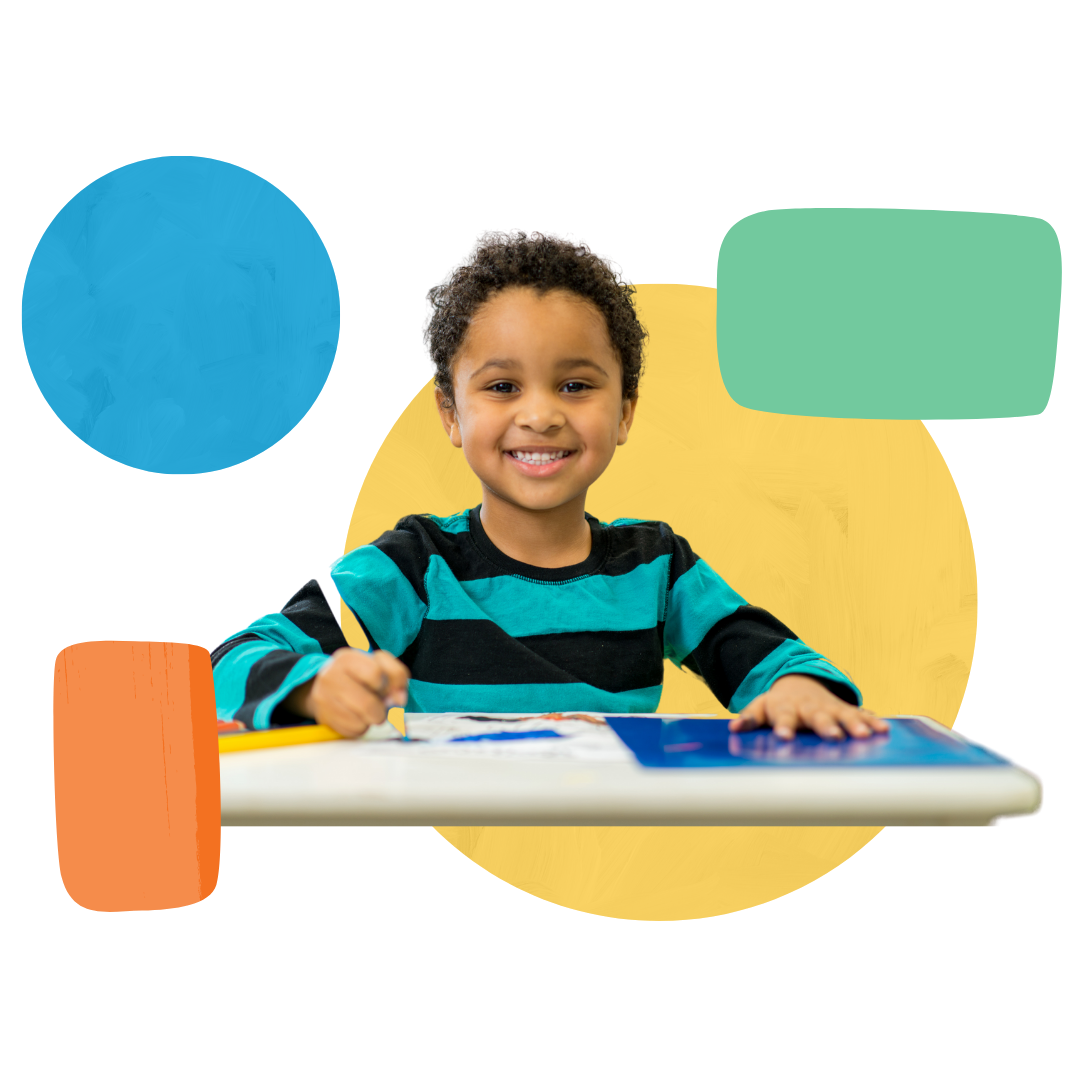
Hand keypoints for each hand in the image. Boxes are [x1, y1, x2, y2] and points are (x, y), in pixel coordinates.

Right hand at [309, 647, 410, 738]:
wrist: (331, 687)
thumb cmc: (360, 676)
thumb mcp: (380, 665)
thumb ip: (397, 675)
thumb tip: (399, 699)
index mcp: (347, 658)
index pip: (375, 674)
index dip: (386, 685)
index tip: (384, 688)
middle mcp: (331, 676)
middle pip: (367, 704)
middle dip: (381, 710)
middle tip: (380, 707)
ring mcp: (324, 698)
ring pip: (360, 721)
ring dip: (372, 719)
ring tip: (368, 711)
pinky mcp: (324, 717)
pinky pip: (352, 730)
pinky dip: (361, 727)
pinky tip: (357, 717)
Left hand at [727, 674, 889, 740]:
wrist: (799, 682)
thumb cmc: (778, 703)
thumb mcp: (761, 706)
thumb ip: (749, 718)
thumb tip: (733, 728)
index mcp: (787, 708)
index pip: (784, 717)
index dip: (784, 727)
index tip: (784, 737)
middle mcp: (810, 708)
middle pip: (818, 717)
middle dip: (826, 727)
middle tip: (834, 737)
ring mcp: (829, 708)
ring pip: (843, 716)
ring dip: (854, 725)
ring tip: (864, 736)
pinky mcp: (846, 710)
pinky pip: (861, 715)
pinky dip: (872, 722)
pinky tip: (883, 730)